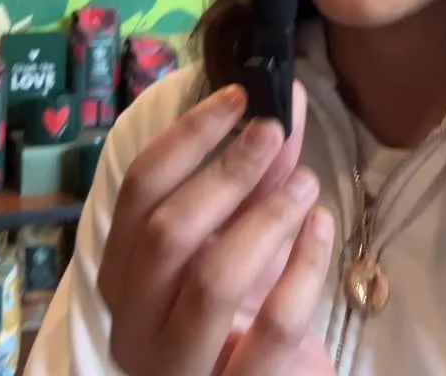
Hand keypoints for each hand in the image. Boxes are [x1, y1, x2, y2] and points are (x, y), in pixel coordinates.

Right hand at [98, 82, 334, 375]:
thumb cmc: (246, 310)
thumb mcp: (246, 237)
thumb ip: (261, 174)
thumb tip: (291, 97)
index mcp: (123, 273)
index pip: (139, 189)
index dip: (187, 136)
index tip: (238, 97)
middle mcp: (134, 322)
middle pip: (167, 231)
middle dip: (227, 171)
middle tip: (273, 131)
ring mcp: (177, 369)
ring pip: (212, 279)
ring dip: (266, 217)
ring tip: (308, 183)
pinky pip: (273, 328)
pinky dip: (304, 269)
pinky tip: (322, 228)